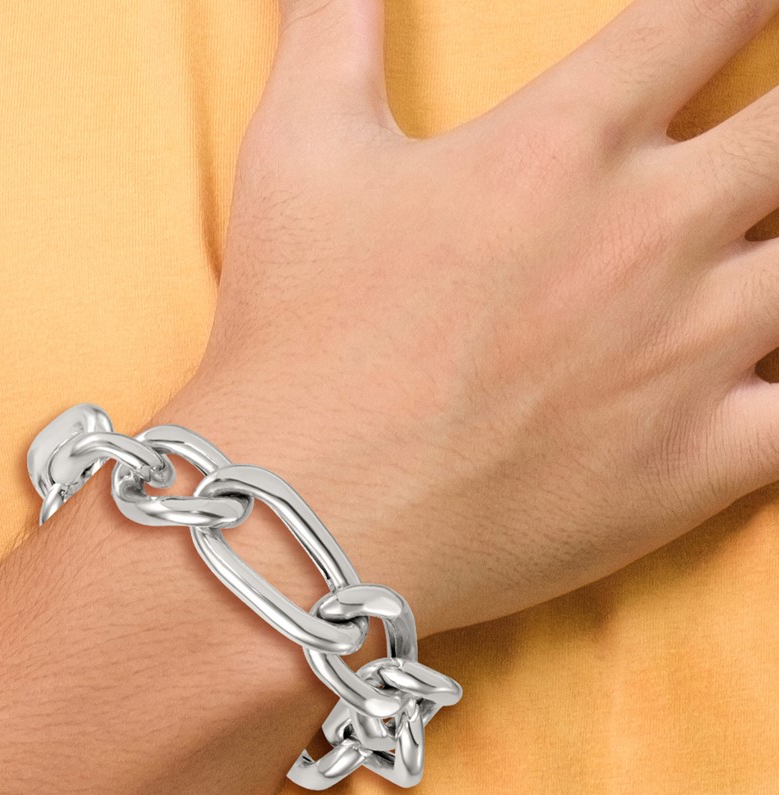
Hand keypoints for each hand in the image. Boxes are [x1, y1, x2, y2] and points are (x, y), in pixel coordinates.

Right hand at [162, 0, 778, 635]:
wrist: (300, 514)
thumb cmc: (294, 339)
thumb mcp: (294, 155)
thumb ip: (330, 25)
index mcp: (564, 145)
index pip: (710, 12)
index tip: (750, 11)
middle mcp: (651, 235)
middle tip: (771, 133)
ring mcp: (687, 354)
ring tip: (767, 249)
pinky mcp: (696, 465)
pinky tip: (771, 377)